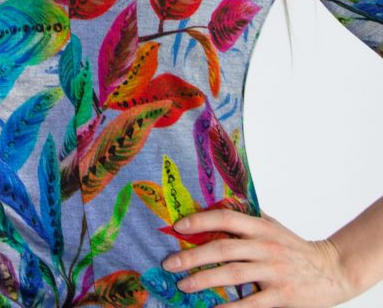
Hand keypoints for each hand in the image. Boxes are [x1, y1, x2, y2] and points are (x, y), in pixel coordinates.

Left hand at [160, 208, 352, 306]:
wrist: (332, 270)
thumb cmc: (294, 247)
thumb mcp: (272, 226)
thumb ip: (248, 218)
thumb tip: (217, 204)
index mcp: (261, 226)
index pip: (225, 217)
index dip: (200, 220)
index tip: (178, 226)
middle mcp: (265, 246)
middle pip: (222, 247)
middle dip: (192, 255)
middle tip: (169, 263)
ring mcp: (273, 271)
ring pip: (232, 274)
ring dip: (203, 280)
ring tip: (183, 285)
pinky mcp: (281, 295)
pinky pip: (250, 303)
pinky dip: (229, 307)